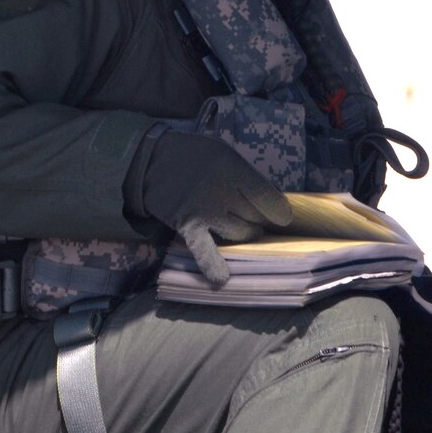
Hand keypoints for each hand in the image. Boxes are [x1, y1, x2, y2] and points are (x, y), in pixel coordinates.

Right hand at [136, 132, 291, 286]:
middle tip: (252, 216)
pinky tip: (221, 278)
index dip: (279, 212)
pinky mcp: (187, 227)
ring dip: (243, 234)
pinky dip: (212, 265)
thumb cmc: (192, 156)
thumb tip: (270, 202)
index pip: (268, 199)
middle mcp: (221, 191)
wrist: (150, 161)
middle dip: (257, 219)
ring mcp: (203, 212)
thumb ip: (245, 176)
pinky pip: (204, 251)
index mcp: (233, 168)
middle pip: (255, 218)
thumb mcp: (224, 154)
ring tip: (241, 228)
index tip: (281, 217)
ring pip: (239, 234)